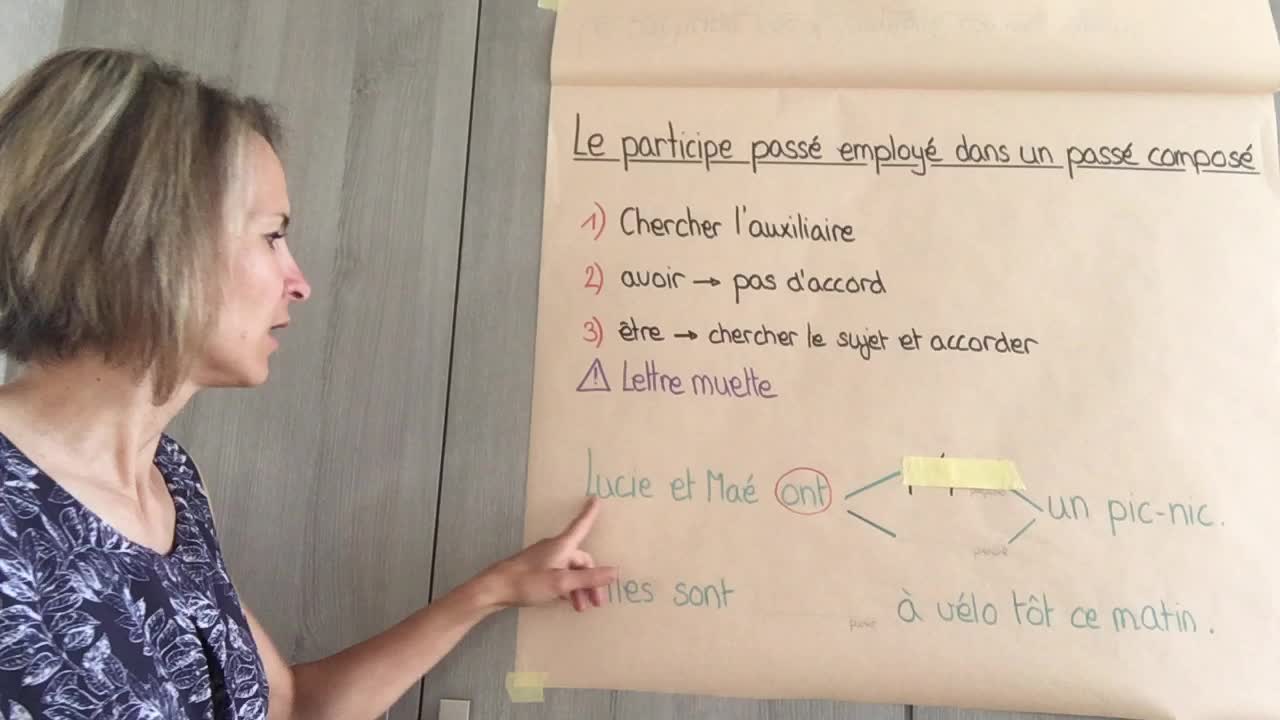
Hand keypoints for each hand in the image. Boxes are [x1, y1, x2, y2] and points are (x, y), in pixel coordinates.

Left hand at [480, 496, 616, 611]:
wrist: (495, 589)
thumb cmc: (528, 582)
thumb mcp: (561, 582)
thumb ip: (589, 578)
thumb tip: (616, 572)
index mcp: (562, 546)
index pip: (581, 525)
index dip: (590, 514)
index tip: (596, 500)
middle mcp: (555, 549)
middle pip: (580, 560)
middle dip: (591, 579)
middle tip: (596, 601)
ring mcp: (544, 559)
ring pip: (570, 571)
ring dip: (579, 588)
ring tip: (580, 607)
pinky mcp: (536, 570)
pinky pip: (559, 575)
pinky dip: (567, 588)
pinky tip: (567, 601)